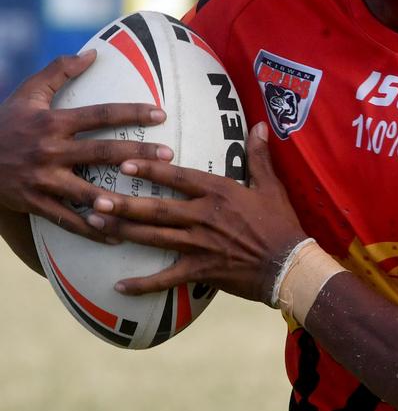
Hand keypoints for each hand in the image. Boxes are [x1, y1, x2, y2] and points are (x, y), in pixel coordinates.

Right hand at [0, 51, 173, 239]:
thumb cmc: (5, 122)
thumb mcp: (28, 92)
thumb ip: (59, 71)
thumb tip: (93, 53)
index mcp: (52, 122)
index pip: (99, 115)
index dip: (131, 113)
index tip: (160, 114)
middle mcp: (50, 151)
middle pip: (101, 152)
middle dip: (137, 154)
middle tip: (168, 155)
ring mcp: (43, 180)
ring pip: (86, 192)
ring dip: (117, 200)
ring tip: (146, 204)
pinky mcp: (36, 203)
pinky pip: (68, 220)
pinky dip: (92, 230)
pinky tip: (116, 236)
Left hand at [88, 122, 306, 304]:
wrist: (289, 266)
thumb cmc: (281, 223)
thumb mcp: (271, 186)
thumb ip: (259, 155)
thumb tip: (258, 125)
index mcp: (219, 192)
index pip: (178, 178)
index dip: (151, 169)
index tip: (125, 162)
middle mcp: (204, 217)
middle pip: (157, 209)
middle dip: (124, 204)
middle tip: (95, 198)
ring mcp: (200, 245)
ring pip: (154, 238)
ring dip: (124, 232)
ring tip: (95, 226)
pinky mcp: (201, 271)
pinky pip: (166, 279)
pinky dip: (143, 284)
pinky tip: (119, 285)